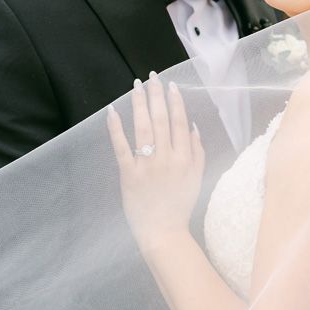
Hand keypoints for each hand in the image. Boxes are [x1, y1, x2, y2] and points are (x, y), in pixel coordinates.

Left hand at [107, 74, 204, 248]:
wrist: (164, 232)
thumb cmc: (180, 204)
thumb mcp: (198, 177)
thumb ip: (197, 150)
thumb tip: (191, 125)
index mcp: (184, 158)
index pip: (179, 122)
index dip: (175, 101)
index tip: (170, 85)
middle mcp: (166, 158)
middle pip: (161, 120)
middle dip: (156, 95)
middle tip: (151, 77)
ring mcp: (146, 166)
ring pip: (143, 128)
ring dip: (139, 104)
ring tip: (135, 86)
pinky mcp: (128, 174)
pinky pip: (121, 147)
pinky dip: (116, 128)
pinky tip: (112, 111)